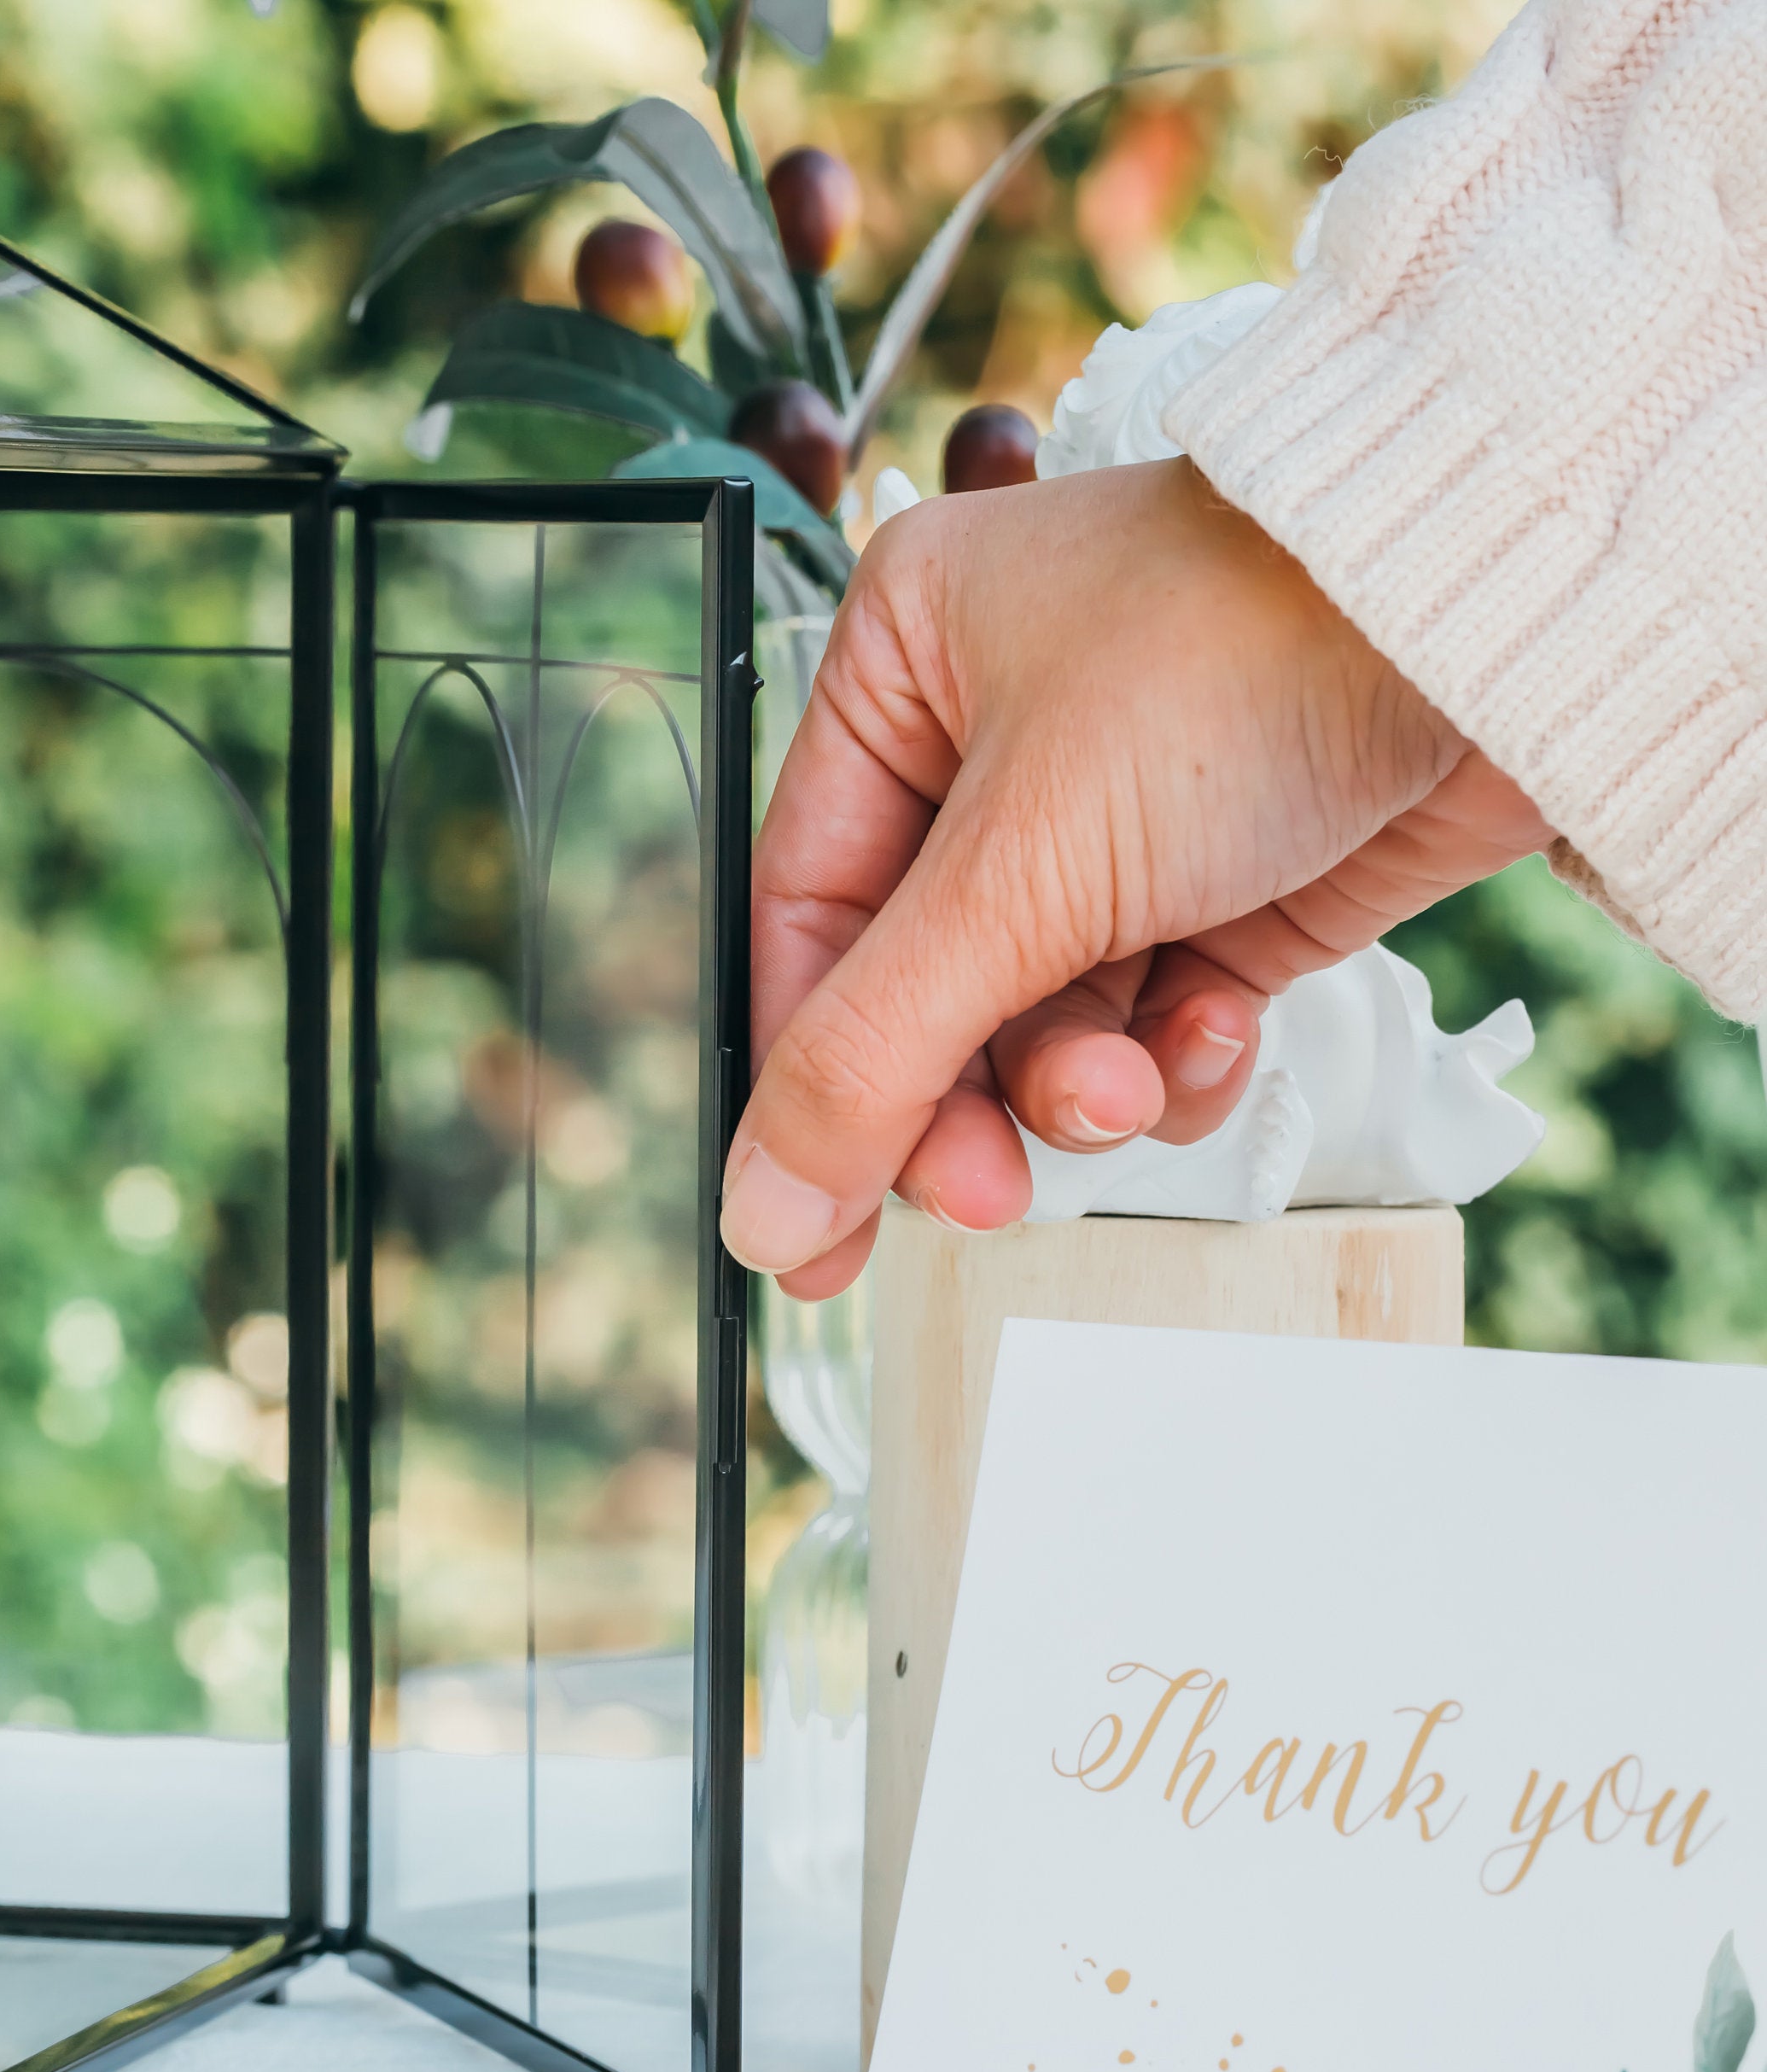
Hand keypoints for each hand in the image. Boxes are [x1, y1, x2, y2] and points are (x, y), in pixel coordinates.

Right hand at [725, 458, 1551, 1297]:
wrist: (1522, 633)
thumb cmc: (1255, 658)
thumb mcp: (1018, 874)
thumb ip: (871, 1058)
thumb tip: (760, 1211)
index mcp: (902, 669)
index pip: (805, 916)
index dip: (804, 1080)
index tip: (802, 1227)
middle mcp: (997, 738)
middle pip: (921, 990)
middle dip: (965, 1097)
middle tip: (986, 1191)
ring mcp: (1117, 817)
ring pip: (1040, 1021)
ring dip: (1082, 1083)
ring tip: (1136, 1078)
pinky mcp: (1227, 880)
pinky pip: (1152, 1017)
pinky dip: (1179, 1051)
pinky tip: (1220, 1023)